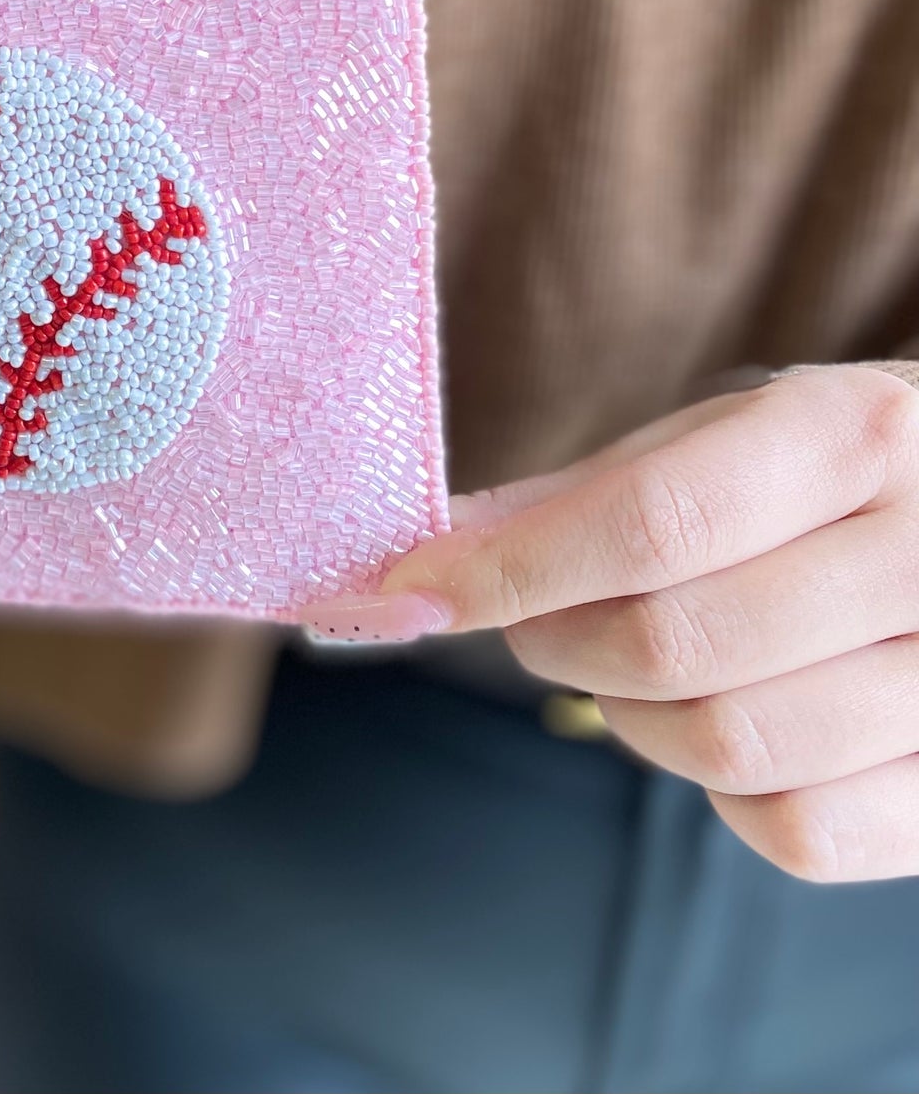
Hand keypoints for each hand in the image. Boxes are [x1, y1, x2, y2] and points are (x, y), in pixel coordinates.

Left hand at [307, 365, 918, 880]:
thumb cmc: (839, 471)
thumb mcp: (732, 436)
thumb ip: (589, 492)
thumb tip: (439, 544)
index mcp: (856, 436)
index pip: (652, 522)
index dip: (515, 567)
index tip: (415, 585)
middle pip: (677, 643)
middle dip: (557, 638)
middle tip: (530, 618)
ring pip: (730, 748)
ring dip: (630, 716)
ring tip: (625, 664)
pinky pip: (802, 834)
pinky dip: (724, 795)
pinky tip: (724, 721)